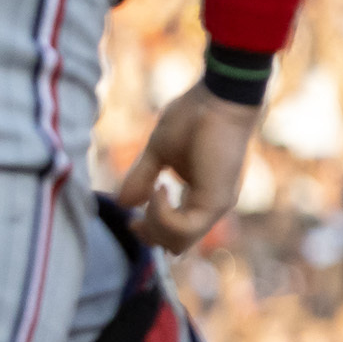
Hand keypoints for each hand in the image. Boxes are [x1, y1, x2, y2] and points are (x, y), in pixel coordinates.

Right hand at [114, 84, 259, 251]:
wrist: (218, 97)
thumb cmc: (192, 117)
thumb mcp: (158, 153)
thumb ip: (142, 179)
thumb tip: (124, 204)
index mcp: (199, 196)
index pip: (176, 232)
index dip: (150, 232)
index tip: (132, 217)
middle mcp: (210, 205)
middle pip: (176, 244)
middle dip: (149, 235)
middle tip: (135, 218)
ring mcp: (216, 204)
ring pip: (179, 241)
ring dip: (155, 224)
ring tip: (153, 189)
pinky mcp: (217, 199)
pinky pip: (185, 227)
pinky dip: (163, 215)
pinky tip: (159, 188)